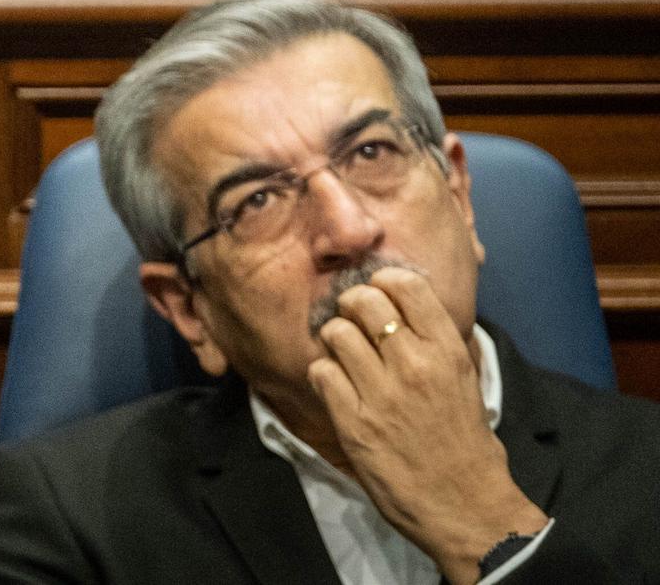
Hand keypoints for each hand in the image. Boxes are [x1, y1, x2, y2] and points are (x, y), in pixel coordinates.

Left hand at [309, 268, 546, 582]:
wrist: (467, 507)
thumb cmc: (466, 444)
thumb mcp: (463, 382)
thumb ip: (433, 342)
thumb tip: (403, 303)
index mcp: (447, 352)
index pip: (406, 286)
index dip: (383, 281)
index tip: (378, 290)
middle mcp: (414, 365)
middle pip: (362, 301)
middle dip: (351, 305)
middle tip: (353, 321)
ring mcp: (382, 394)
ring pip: (335, 333)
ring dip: (334, 342)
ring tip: (345, 358)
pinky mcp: (354, 422)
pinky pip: (321, 372)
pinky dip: (324, 376)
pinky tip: (338, 389)